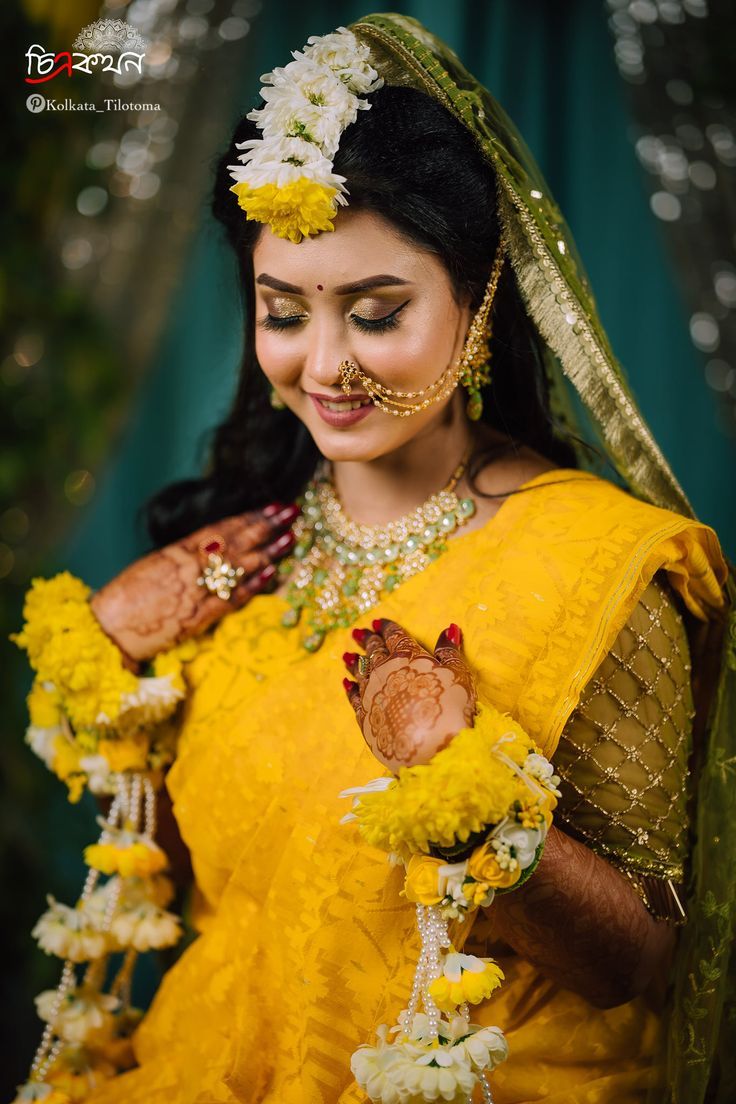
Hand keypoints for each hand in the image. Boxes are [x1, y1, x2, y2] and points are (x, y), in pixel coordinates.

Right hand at [90, 503, 299, 664]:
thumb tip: (211, 549)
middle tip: (290, 512)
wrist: (110, 629)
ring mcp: (196, 591)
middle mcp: (189, 567)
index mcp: (176, 552)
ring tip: (290, 538)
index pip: (221, 529)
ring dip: (268, 552)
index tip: (271, 506)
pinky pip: (232, 598)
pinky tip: (272, 573)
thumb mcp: (154, 566)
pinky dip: (253, 585)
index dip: (249, 516)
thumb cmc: (127, 597)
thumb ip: (182, 557)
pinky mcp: (199, 617)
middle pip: (235, 542)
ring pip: (239, 567)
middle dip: (265, 526)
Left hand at [342, 618, 476, 771]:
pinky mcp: (365, 716)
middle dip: (367, 640)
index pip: (395, 636)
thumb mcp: (458, 674)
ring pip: (360, 672)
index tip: (379, 622)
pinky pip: (354, 698)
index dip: (387, 628)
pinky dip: (350, 689)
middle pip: (374, 651)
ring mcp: (372, 693)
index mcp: (407, 656)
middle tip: (359, 632)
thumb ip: (449, 651)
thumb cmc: (450, 706)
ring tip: (347, 655)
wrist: (431, 745)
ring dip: (354, 662)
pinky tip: (346, 684)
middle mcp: (385, 671)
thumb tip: (448, 628)